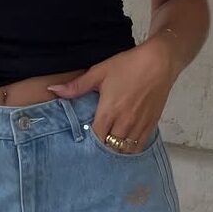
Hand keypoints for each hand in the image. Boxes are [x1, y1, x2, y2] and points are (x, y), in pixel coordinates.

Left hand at [46, 41, 179, 153]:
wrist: (159, 62)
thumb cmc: (129, 65)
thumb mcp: (99, 72)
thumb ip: (77, 86)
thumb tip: (53, 90)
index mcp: (109, 112)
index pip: (95, 139)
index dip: (89, 141)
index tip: (84, 139)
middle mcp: (124, 122)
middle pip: (110, 147)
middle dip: (102, 147)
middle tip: (96, 143)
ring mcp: (139, 125)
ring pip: (125, 149)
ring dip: (116, 149)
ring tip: (109, 144)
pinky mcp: (151, 124)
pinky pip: (140, 145)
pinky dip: (131, 147)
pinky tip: (125, 142)